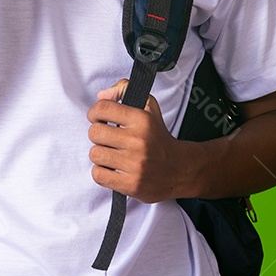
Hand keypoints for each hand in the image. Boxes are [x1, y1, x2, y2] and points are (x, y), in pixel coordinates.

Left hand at [87, 78, 200, 202]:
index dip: (94, 113)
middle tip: (108, 138)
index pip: (103, 108)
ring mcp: (135, 164)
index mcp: (142, 120)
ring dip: (100, 154)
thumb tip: (101, 95)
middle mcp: (139, 141)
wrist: (180, 169)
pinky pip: (98, 175)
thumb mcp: (148, 107)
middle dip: (98, 135)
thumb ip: (124, 90)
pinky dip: (102, 172)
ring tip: (113, 154)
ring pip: (95, 154)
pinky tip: (113, 168)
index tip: (98, 118)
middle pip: (95, 132)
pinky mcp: (131, 184)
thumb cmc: (158, 138)